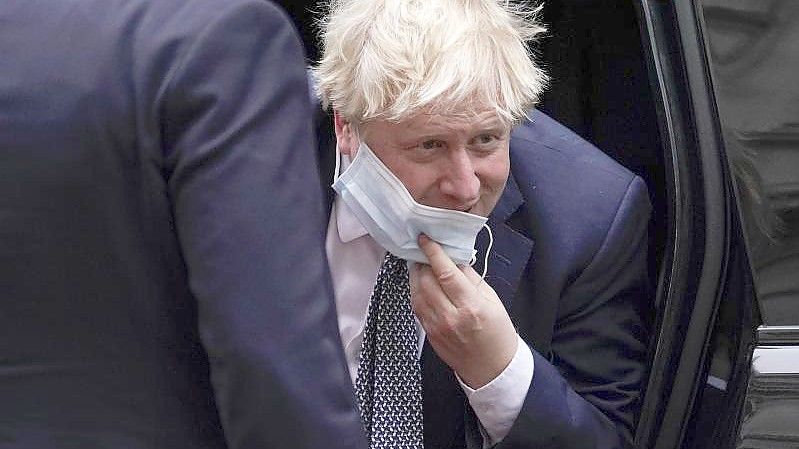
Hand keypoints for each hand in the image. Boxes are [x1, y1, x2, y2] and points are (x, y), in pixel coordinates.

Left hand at [410, 234, 517, 388]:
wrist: (492, 368)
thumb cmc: (498, 333)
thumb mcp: (493, 300)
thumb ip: (471, 279)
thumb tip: (454, 261)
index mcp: (471, 306)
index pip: (445, 273)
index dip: (433, 253)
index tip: (425, 239)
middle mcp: (451, 316)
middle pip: (426, 281)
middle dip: (422, 261)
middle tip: (423, 249)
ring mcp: (437, 326)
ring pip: (416, 293)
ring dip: (415, 275)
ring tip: (420, 263)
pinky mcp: (429, 333)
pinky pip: (416, 307)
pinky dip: (415, 291)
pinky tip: (420, 283)